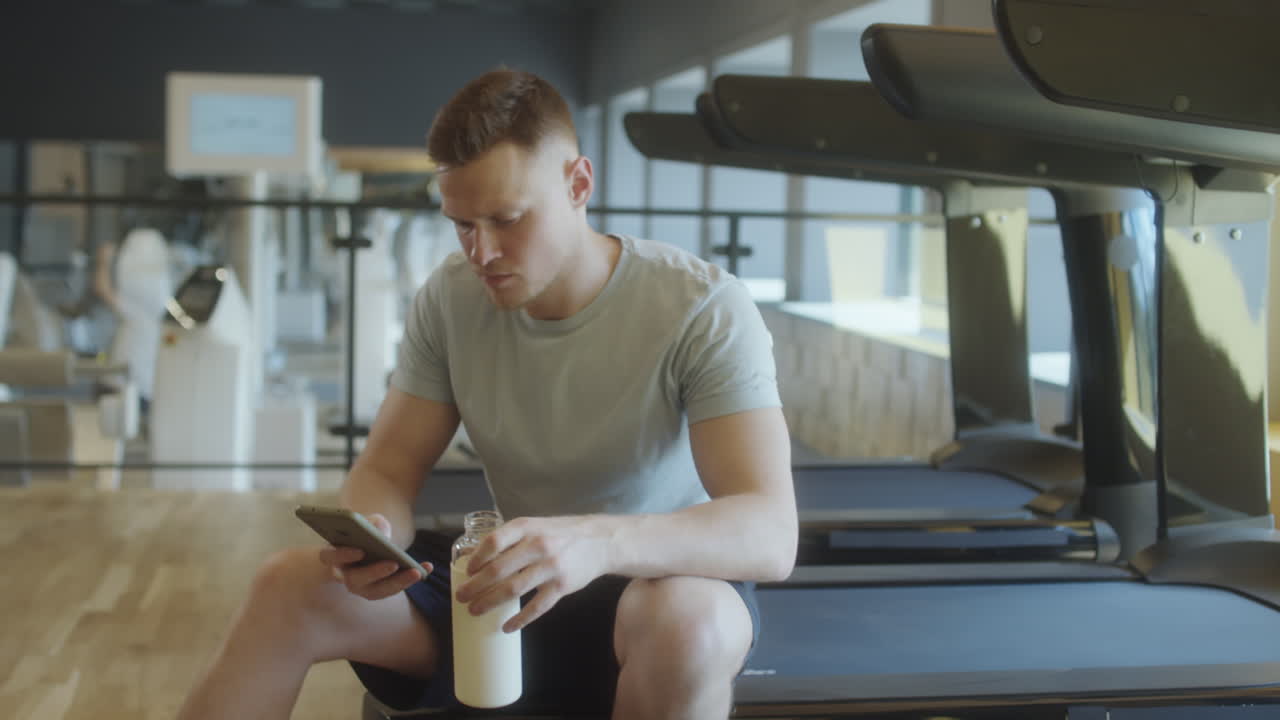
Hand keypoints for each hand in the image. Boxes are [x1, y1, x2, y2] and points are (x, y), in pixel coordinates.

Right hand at [318, 513, 429, 600]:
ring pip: (375, 591)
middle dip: (375, 572)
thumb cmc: (365, 531)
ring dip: (397, 582)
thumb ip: (374, 523)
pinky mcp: (377, 590)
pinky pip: (392, 589)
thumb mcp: (370, 521)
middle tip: (394, 564)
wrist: (368, 544)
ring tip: (417, 571)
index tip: (360, 550)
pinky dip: (410, 579)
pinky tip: (427, 567)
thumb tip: (380, 533)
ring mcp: (360, 586)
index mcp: (333, 554)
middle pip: (354, 580)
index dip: (343, 555)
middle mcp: (343, 575)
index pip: (329, 557)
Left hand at [455, 516, 611, 632]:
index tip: (467, 571)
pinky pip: (537, 607)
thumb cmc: (562, 533)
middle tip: (461, 597)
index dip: (476, 558)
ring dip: (490, 602)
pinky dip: (520, 619)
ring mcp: (551, 567)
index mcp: (528, 527)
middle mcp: (538, 545)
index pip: (494, 542)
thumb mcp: (537, 526)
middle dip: (475, 586)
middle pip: (498, 569)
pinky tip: (507, 626)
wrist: (601, 541)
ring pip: (513, 589)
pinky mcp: (562, 586)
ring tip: (475, 611)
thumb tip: (477, 555)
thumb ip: (511, 538)